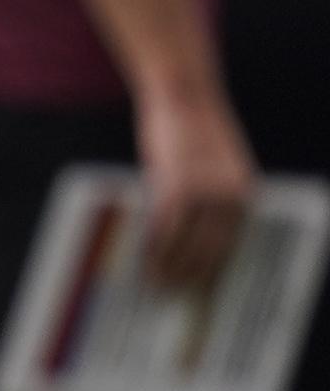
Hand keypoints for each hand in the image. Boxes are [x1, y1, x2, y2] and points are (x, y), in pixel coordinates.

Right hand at [134, 75, 257, 294]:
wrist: (185, 95)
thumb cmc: (192, 128)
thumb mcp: (210, 166)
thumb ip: (207, 197)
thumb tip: (185, 233)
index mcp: (246, 193)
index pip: (233, 243)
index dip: (215, 269)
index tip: (201, 289)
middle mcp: (232, 196)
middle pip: (213, 250)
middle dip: (192, 277)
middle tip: (174, 296)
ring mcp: (205, 192)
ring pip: (188, 244)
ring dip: (170, 268)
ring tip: (155, 285)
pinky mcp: (177, 185)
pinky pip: (165, 227)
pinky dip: (154, 247)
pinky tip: (145, 260)